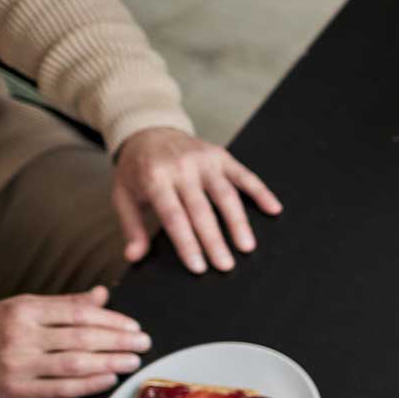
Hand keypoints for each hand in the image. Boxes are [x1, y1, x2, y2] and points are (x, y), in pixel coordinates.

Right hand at [0, 287, 148, 397]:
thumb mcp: (23, 306)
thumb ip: (64, 303)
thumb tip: (101, 295)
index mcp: (25, 311)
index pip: (78, 314)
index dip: (111, 320)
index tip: (133, 326)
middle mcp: (23, 336)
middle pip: (82, 338)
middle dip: (118, 341)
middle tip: (143, 343)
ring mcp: (20, 364)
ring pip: (75, 364)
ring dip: (109, 363)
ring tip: (132, 361)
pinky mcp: (19, 389)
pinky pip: (61, 388)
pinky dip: (89, 385)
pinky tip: (109, 379)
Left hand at [114, 127, 281, 274]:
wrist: (148, 130)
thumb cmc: (138, 169)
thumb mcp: (123, 195)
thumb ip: (131, 227)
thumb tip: (134, 256)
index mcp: (155, 178)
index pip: (174, 216)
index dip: (187, 242)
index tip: (198, 267)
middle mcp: (181, 167)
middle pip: (201, 210)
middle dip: (214, 240)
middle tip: (226, 266)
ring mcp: (204, 160)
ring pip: (226, 195)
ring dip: (238, 222)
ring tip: (247, 246)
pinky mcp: (221, 156)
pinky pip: (244, 175)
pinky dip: (261, 192)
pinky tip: (274, 209)